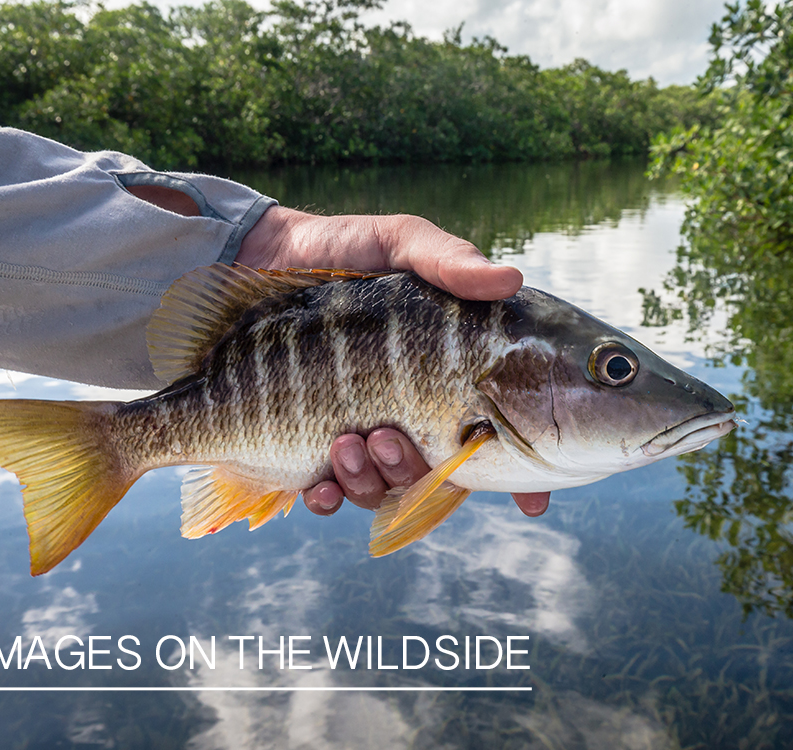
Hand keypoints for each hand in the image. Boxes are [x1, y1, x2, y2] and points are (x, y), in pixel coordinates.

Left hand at [237, 206, 549, 517]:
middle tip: (387, 438)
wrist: (259, 254)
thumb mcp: (399, 243)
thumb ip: (448, 262)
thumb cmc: (341, 249)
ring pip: (384, 490)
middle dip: (416, 473)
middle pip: (438, 477)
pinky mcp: (309, 445)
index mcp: (449, 373)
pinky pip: (329, 496)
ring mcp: (363, 433)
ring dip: (369, 482)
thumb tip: (510, 279)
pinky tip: (314, 483)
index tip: (533, 503)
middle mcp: (413, 413)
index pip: (502, 433)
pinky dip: (326, 498)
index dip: (526, 476)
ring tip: (345, 443)